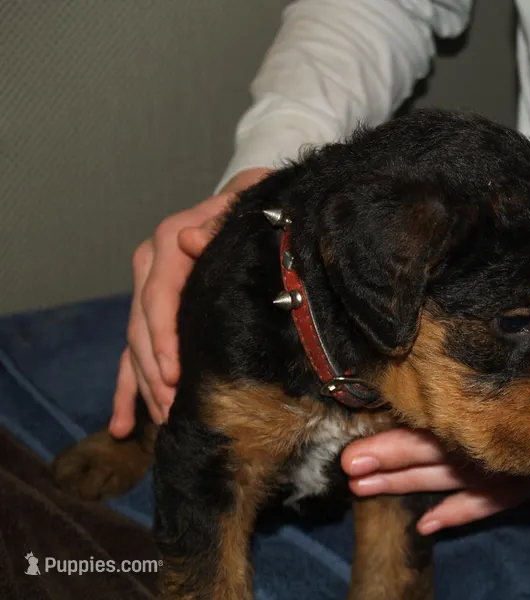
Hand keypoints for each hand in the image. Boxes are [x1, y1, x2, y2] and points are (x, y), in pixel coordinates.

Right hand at [109, 168, 271, 437]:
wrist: (243, 205)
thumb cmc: (249, 210)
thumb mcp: (242, 206)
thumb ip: (219, 221)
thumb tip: (189, 240)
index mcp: (169, 243)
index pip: (159, 296)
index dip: (163, 337)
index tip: (173, 374)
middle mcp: (151, 268)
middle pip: (143, 328)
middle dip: (156, 373)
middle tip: (174, 410)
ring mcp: (147, 294)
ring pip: (136, 347)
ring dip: (147, 387)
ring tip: (162, 423)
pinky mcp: (151, 315)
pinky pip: (131, 356)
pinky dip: (128, 391)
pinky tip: (121, 427)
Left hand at [341, 236, 529, 533]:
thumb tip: (484, 217)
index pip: (478, 390)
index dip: (423, 402)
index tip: (369, 404)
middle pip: (465, 444)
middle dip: (403, 454)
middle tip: (349, 463)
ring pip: (478, 476)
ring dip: (420, 483)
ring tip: (365, 488)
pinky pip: (512, 494)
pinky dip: (471, 508)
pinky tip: (431, 522)